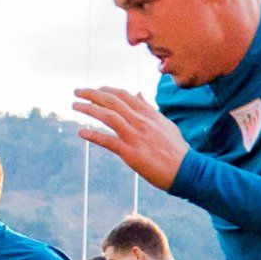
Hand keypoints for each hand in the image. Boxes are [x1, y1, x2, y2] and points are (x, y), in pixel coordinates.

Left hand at [69, 86, 187, 190]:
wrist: (186, 170)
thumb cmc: (177, 149)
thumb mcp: (165, 124)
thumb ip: (149, 108)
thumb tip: (138, 94)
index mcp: (149, 114)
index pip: (124, 95)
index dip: (107, 90)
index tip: (95, 89)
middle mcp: (141, 121)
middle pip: (112, 101)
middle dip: (92, 93)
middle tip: (77, 91)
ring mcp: (135, 136)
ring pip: (107, 116)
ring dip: (88, 109)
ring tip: (74, 106)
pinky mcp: (130, 153)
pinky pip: (107, 141)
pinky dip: (92, 135)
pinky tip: (80, 132)